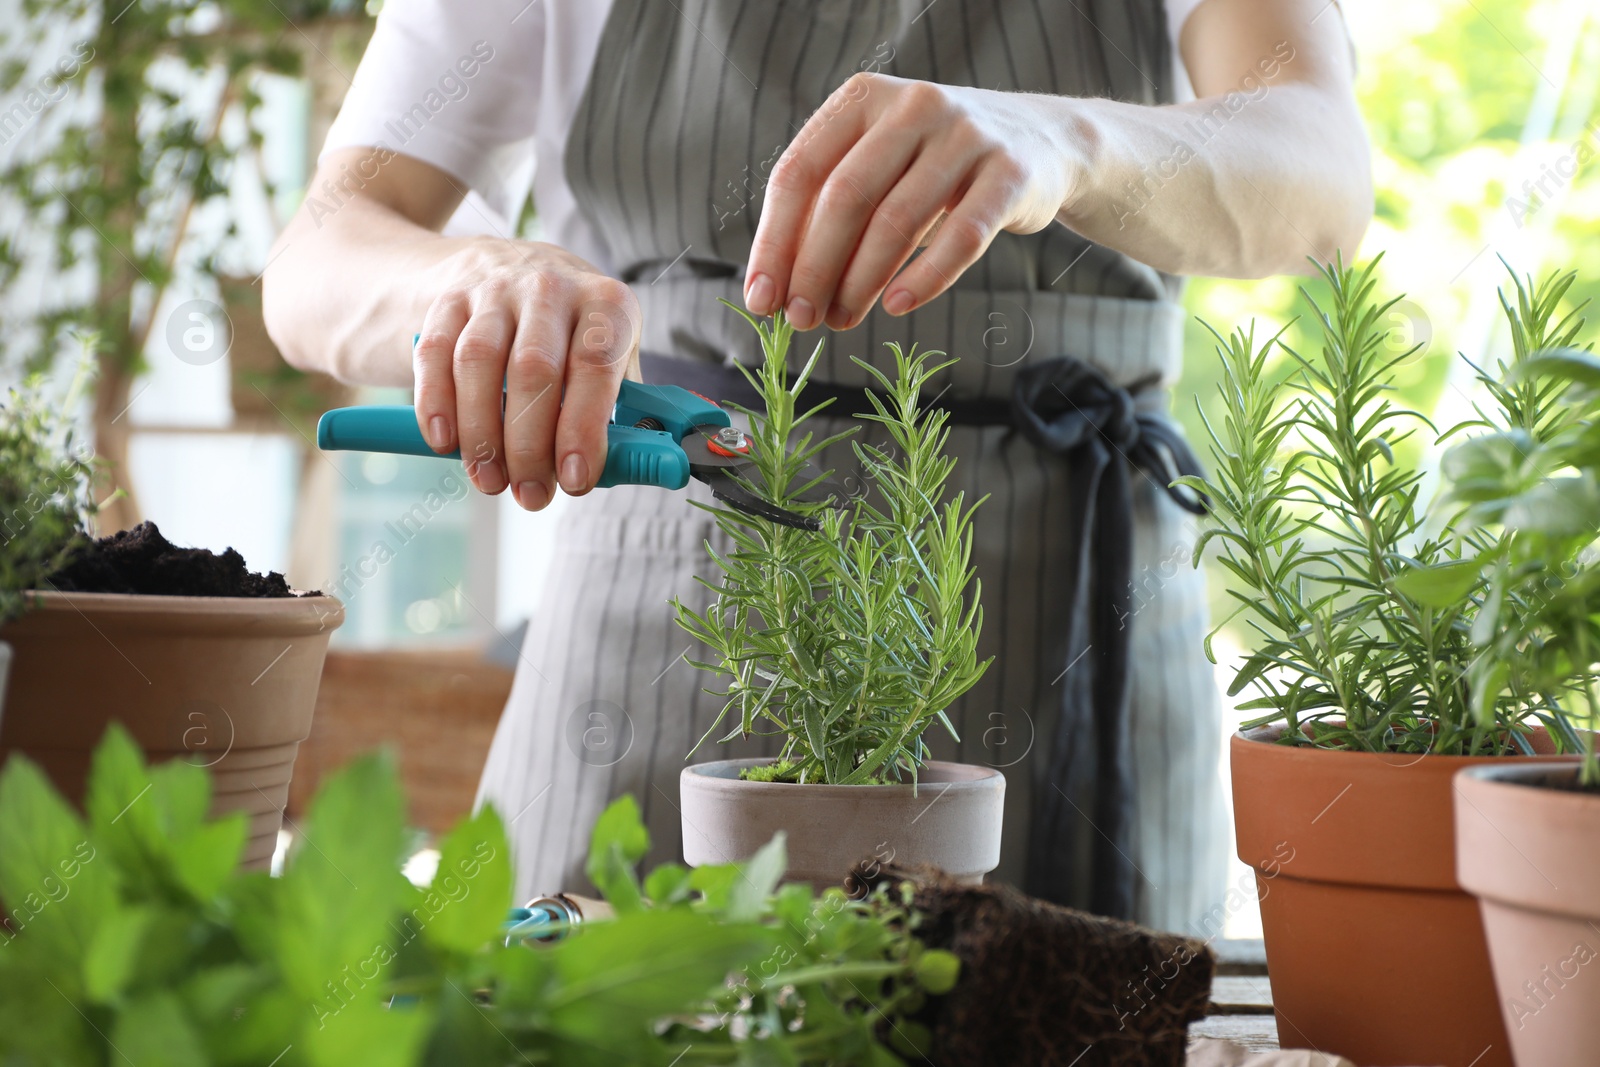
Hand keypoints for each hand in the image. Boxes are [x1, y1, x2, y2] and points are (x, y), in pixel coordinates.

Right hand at [412, 241, 640, 509]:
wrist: (509, 269)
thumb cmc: (573, 334)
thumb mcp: (612, 357)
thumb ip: (627, 411)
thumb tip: (650, 464)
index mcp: (605, 304)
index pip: (594, 366)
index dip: (583, 429)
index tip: (574, 480)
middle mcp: (551, 288)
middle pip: (533, 369)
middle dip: (529, 445)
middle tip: (529, 494)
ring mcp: (495, 289)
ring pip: (478, 361)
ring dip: (480, 433)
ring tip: (489, 479)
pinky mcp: (449, 300)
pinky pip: (436, 353)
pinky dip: (436, 404)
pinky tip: (445, 442)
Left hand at [743, 73, 1084, 330]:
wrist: (1042, 142)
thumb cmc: (936, 167)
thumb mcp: (879, 168)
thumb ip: (829, 211)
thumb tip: (779, 289)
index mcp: (863, 100)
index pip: (799, 172)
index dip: (775, 241)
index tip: (761, 299)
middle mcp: (912, 107)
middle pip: (844, 197)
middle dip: (814, 268)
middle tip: (801, 319)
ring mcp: (965, 136)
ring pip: (897, 220)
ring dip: (860, 282)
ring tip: (842, 321)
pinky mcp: (1010, 173)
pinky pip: (962, 236)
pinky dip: (925, 278)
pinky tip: (897, 306)